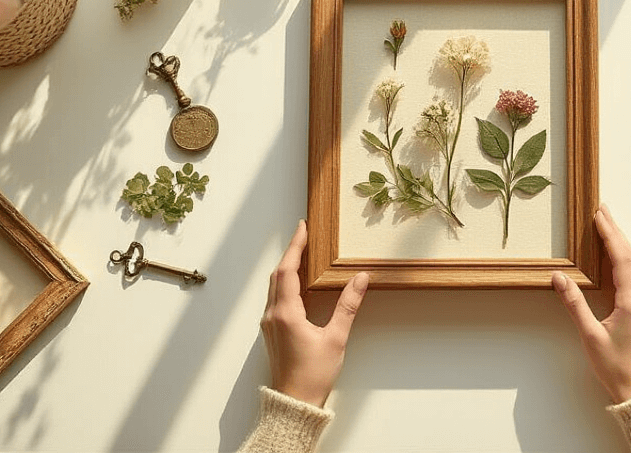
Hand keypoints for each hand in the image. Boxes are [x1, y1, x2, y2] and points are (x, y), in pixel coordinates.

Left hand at [261, 220, 369, 406]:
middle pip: (278, 275)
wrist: (294, 403)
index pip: (287, 270)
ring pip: (274, 287)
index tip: (303, 227)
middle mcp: (273, 315)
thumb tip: (360, 279)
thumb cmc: (313, 375)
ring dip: (287, 268)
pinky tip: (298, 283)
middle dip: (291, 252)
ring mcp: (270, 324)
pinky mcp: (273, 331)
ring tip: (302, 253)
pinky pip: (276, 298)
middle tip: (304, 235)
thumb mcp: (336, 338)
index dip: (296, 246)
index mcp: (285, 313)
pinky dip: (285, 283)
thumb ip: (348, 306)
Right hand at [551, 204, 630, 403]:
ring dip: (621, 243)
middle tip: (602, 210)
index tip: (599, 216)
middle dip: (616, 231)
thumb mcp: (590, 336)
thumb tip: (559, 277)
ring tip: (607, 225)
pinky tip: (614, 255)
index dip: (611, 235)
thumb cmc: (615, 367)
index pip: (623, 259)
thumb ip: (574, 304)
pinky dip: (624, 259)